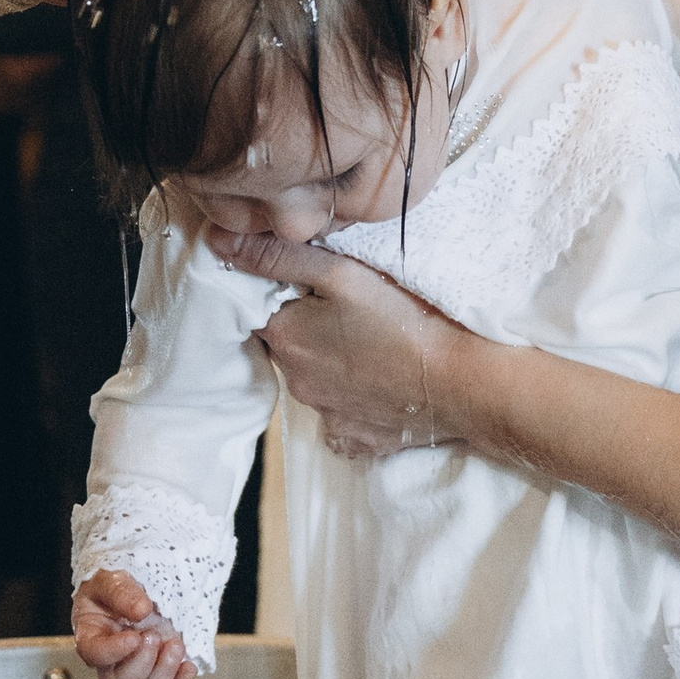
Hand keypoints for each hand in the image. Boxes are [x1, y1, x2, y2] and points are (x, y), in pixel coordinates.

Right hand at [72, 569, 194, 678]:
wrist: (134, 588)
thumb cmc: (113, 586)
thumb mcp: (110, 580)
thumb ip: (121, 592)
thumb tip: (141, 610)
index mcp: (91, 635)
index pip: (94, 654)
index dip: (113, 652)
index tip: (134, 638)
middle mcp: (110, 659)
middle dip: (141, 663)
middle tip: (154, 635)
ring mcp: (135, 667)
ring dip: (163, 672)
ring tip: (175, 644)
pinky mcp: (158, 670)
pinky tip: (188, 665)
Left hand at [214, 232, 471, 459]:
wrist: (461, 383)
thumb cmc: (405, 320)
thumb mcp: (341, 274)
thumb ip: (277, 256)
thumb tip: (218, 240)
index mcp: (284, 339)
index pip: (256, 309)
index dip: (280, 292)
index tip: (313, 283)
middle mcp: (295, 382)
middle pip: (286, 345)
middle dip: (307, 328)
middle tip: (350, 310)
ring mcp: (324, 415)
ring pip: (314, 378)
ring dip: (331, 360)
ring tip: (372, 342)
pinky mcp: (352, 438)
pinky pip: (340, 415)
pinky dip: (353, 397)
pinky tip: (381, 379)